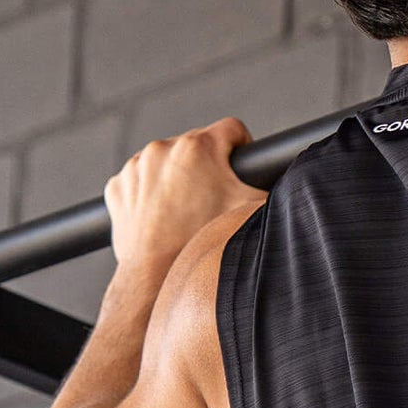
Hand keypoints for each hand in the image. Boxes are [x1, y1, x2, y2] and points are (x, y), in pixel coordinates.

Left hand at [104, 119, 262, 275]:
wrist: (155, 276)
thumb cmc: (201, 245)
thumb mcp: (251, 213)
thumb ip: (270, 188)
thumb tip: (289, 184)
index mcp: (198, 148)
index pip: (233, 130)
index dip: (242, 149)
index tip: (239, 170)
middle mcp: (163, 149)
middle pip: (197, 146)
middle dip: (207, 168)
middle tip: (212, 201)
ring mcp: (136, 167)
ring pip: (166, 162)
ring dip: (177, 179)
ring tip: (185, 212)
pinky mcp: (118, 186)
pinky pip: (140, 181)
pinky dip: (150, 195)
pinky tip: (160, 218)